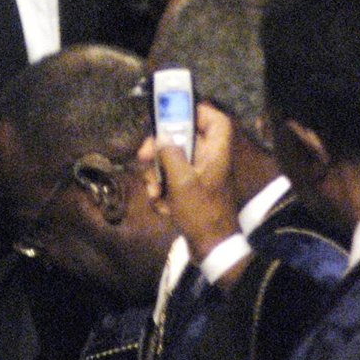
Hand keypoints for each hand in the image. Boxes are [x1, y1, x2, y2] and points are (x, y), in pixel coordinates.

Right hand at [147, 103, 239, 261]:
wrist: (210, 248)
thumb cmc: (200, 212)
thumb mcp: (182, 181)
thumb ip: (170, 154)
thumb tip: (161, 138)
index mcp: (216, 152)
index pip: (214, 119)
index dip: (196, 111)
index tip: (171, 114)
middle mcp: (209, 159)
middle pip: (182, 138)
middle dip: (159, 149)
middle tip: (144, 157)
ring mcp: (199, 174)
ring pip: (171, 159)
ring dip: (156, 174)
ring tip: (153, 192)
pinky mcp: (190, 189)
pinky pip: (171, 178)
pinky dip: (162, 189)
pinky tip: (160, 205)